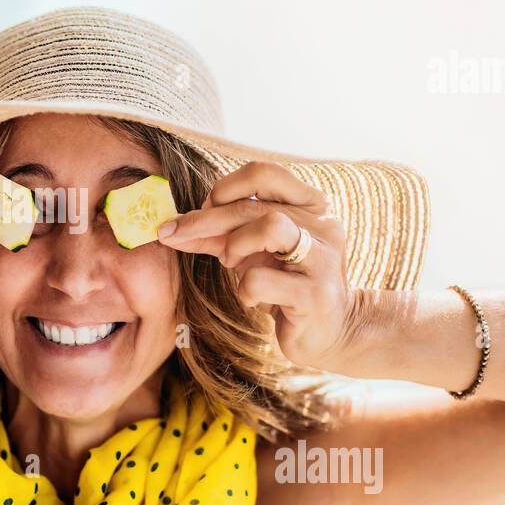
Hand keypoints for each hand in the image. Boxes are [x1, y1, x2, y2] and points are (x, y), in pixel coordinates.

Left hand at [157, 160, 357, 369]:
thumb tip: (172, 227)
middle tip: (175, 233)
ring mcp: (322, 259)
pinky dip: (244, 289)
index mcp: (310, 205)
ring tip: (231, 264)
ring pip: (270, 226)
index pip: (263, 173)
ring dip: (236, 245)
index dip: (224, 188)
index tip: (202, 209)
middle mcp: (323, 225)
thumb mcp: (253, 253)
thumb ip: (219, 236)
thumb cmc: (287, 286)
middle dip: (204, 219)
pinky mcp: (314, 295)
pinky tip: (251, 298)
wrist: (332, 330)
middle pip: (252, 205)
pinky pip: (262, 280)